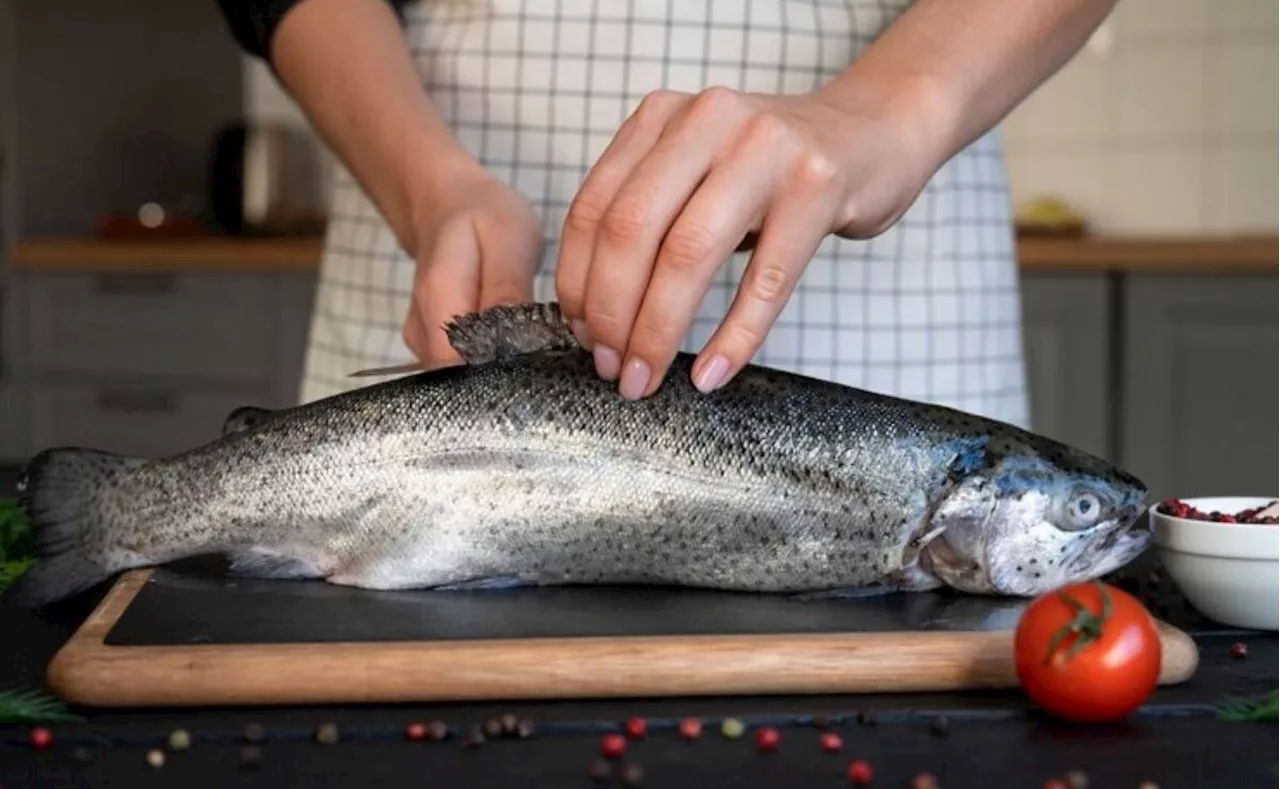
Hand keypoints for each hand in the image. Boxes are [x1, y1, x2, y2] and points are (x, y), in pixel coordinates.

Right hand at [403, 170, 542, 365]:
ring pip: (463, 375)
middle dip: (504, 372)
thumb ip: (508, 289)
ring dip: (498, 366)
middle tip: (540, 346)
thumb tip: (514, 341)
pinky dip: (489, 358)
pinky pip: (463, 367)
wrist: (449, 206)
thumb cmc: (484, 218)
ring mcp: (423, 340)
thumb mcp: (509, 238)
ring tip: (526, 335)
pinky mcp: (432, 346)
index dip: (499, 374)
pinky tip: (510, 337)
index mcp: (437, 297)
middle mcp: (421, 328)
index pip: (459, 364)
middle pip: (460, 377)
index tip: (535, 361)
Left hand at [554, 84, 939, 398]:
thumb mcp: (699, 172)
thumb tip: (592, 313)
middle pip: (631, 230)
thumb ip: (648, 215)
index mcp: (663, 116)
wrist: (874, 134)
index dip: (578, 282)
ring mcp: (766, 148)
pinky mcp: (819, 186)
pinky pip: (766, 279)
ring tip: (647, 378)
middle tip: (612, 368)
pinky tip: (710, 375)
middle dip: (610, 312)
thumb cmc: (774, 171)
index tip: (581, 335)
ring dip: (658, 330)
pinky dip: (733, 338)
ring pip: (688, 253)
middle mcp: (707, 120)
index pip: (594, 208)